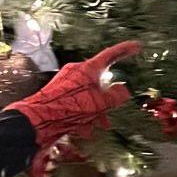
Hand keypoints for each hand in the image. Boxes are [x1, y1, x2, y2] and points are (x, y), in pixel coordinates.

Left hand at [15, 41, 138, 146]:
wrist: (39, 119)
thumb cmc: (71, 107)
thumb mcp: (100, 103)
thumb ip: (115, 96)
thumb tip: (124, 90)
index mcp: (88, 68)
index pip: (111, 55)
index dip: (125, 50)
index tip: (137, 46)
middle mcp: (76, 72)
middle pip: (99, 81)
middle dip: (107, 99)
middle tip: (112, 111)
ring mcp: (65, 83)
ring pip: (88, 94)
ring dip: (95, 110)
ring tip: (99, 126)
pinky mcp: (57, 94)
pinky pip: (75, 102)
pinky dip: (82, 114)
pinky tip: (83, 130)